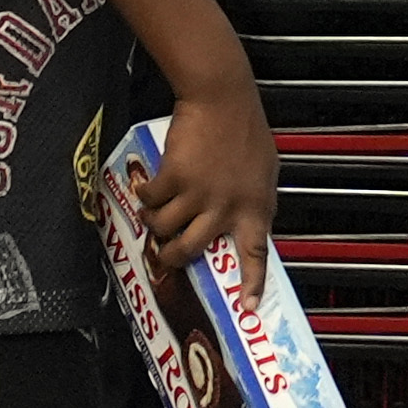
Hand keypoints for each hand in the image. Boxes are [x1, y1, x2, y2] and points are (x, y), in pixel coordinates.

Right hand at [129, 88, 276, 278]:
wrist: (222, 98)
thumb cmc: (245, 129)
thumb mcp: (264, 171)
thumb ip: (253, 199)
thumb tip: (244, 221)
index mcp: (255, 206)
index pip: (255, 253)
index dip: (251, 283)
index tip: (247, 308)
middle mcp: (227, 206)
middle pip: (192, 250)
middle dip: (172, 257)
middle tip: (165, 255)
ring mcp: (199, 194)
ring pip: (165, 227)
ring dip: (153, 223)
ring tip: (152, 215)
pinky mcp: (174, 178)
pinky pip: (150, 200)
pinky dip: (143, 196)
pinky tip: (145, 189)